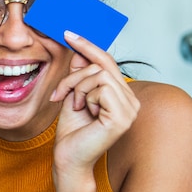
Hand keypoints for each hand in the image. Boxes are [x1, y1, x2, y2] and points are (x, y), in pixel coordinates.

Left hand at [49, 31, 138, 171]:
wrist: (67, 158)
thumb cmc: (71, 131)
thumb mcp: (73, 95)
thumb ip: (79, 74)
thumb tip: (79, 49)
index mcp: (122, 95)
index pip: (108, 62)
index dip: (88, 46)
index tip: (68, 33)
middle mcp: (131, 100)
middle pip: (101, 65)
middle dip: (74, 76)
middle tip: (59, 93)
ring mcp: (130, 109)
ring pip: (99, 74)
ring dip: (77, 88)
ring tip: (75, 107)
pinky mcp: (123, 116)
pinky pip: (101, 88)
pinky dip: (85, 97)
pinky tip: (84, 113)